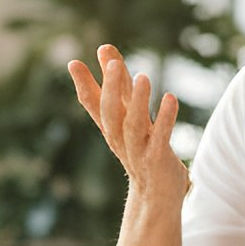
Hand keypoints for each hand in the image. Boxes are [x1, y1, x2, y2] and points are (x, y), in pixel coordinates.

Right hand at [68, 44, 186, 216]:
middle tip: (112, 63)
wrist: (156, 196)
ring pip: (133, 125)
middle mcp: (120, 138)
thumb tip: (105, 49)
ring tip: (143, 77)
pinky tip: (170, 98)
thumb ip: (120, 84)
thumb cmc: (142, 149)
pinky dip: (166, 118)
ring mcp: (138, 151)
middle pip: (111, 113)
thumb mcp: (129, 115)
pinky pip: (161, 138)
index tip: (74, 63)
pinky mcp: (158, 160)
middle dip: (111, 88)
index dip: (84, 84)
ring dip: (138, 101)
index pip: (93, 104)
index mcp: (111, 127)